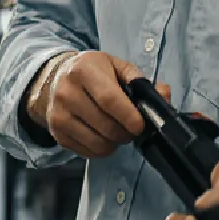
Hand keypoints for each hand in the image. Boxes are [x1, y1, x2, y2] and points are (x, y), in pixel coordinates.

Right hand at [27, 51, 171, 157]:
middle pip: (105, 125)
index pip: (108, 99)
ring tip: (116, 131)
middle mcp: (66, 93)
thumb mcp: (115, 66)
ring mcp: (58, 115)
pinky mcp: (57, 134)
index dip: (129, 116)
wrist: (55, 79)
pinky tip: (102, 136)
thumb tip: (163, 94)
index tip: (140, 125)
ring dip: (115, 143)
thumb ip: (140, 80)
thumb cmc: (92, 72)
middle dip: (126, 133)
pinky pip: (88, 152)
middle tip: (131, 128)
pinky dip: (102, 149)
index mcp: (83, 70)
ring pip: (98, 143)